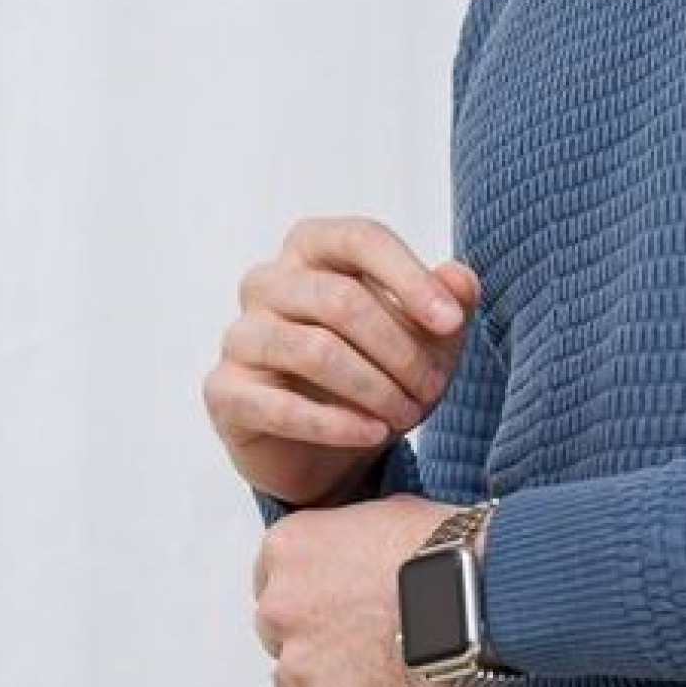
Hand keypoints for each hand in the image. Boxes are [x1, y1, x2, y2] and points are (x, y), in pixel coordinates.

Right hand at [204, 216, 482, 510]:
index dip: (410, 279)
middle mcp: (268, 282)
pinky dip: (335, 424)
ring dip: (374, 388)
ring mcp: (240, 336)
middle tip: (432, 388)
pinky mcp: (224, 392)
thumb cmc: (377, 371)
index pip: (360, 238)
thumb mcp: (426, 339)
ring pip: (314, 351)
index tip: (452, 323)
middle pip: (341, 299)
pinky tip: (373, 434)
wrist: (326, 448)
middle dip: (400, 349)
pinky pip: (279, 407)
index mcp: (312, 248)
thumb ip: (447, 304)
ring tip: (407, 416)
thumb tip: (461, 279)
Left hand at [253, 493, 500, 686]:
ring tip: (380, 676)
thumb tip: (357, 555)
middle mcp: (279, 605)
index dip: (311, 598)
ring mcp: (300, 663)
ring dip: (328, 685)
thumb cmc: (447, 549)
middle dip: (316, 642)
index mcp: (287, 548)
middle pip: (279, 637)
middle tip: (366, 642)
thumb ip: (350, 540)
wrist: (482, 592)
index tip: (340, 606)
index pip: (273, 583)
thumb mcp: (386, 514)